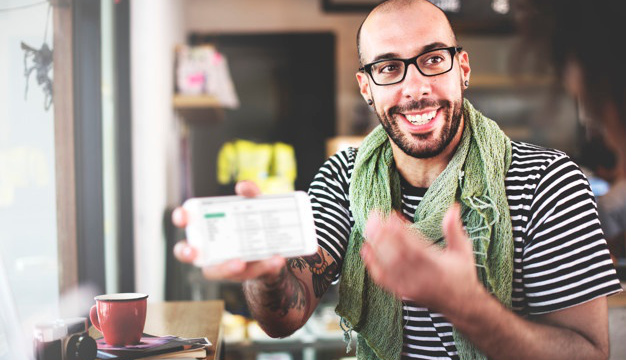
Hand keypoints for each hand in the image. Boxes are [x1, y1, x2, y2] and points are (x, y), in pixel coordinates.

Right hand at [172, 180, 286, 280]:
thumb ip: (251, 194)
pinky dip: (264, 267)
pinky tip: (275, 260)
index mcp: (207, 228)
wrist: (274, 247)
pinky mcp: (246, 274)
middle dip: (187, 252)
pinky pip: (252, 273)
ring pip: (218, 271)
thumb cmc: (254, 224)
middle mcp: (209, 249)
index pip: (186, 222)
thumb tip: (244, 187)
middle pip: (188, 254)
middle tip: (193, 252)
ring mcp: (224, 266)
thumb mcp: (256, 206)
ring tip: (241, 262)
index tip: (183, 216)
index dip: (181, 218)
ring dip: (227, 268)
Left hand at [361, 204, 481, 312]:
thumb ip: (454, 229)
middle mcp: (421, 278)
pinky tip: (366, 249)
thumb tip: (453, 207)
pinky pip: (383, 279)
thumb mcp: (463, 251)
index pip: (414, 246)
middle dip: (382, 234)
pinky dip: (372, 264)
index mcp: (436, 266)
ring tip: (368, 227)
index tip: (391, 214)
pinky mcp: (401, 292)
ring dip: (375, 245)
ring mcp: (409, 286)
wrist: (462, 306)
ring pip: (387, 265)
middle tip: (374, 216)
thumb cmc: (462, 275)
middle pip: (396, 254)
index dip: (400, 230)